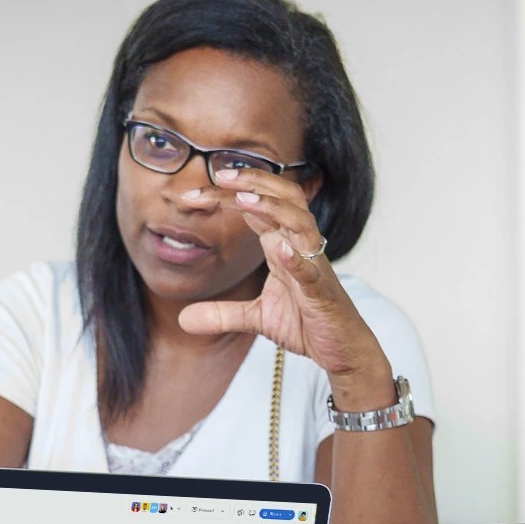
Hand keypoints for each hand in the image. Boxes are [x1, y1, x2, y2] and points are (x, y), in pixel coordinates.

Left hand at [177, 168, 389, 391]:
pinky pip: (311, 269)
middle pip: (282, 198)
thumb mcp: (256, 318)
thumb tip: (183, 320)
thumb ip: (222, 314)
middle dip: (254, 182)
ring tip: (246, 200)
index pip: (253, 208)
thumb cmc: (307, 323)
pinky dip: (297, 258)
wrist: (342, 349)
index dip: (225, 196)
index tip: (191, 194)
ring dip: (274, 208)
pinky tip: (281, 250)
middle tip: (221, 174)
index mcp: (281, 244)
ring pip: (300, 222)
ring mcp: (313, 265)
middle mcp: (299, 246)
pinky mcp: (322, 291)